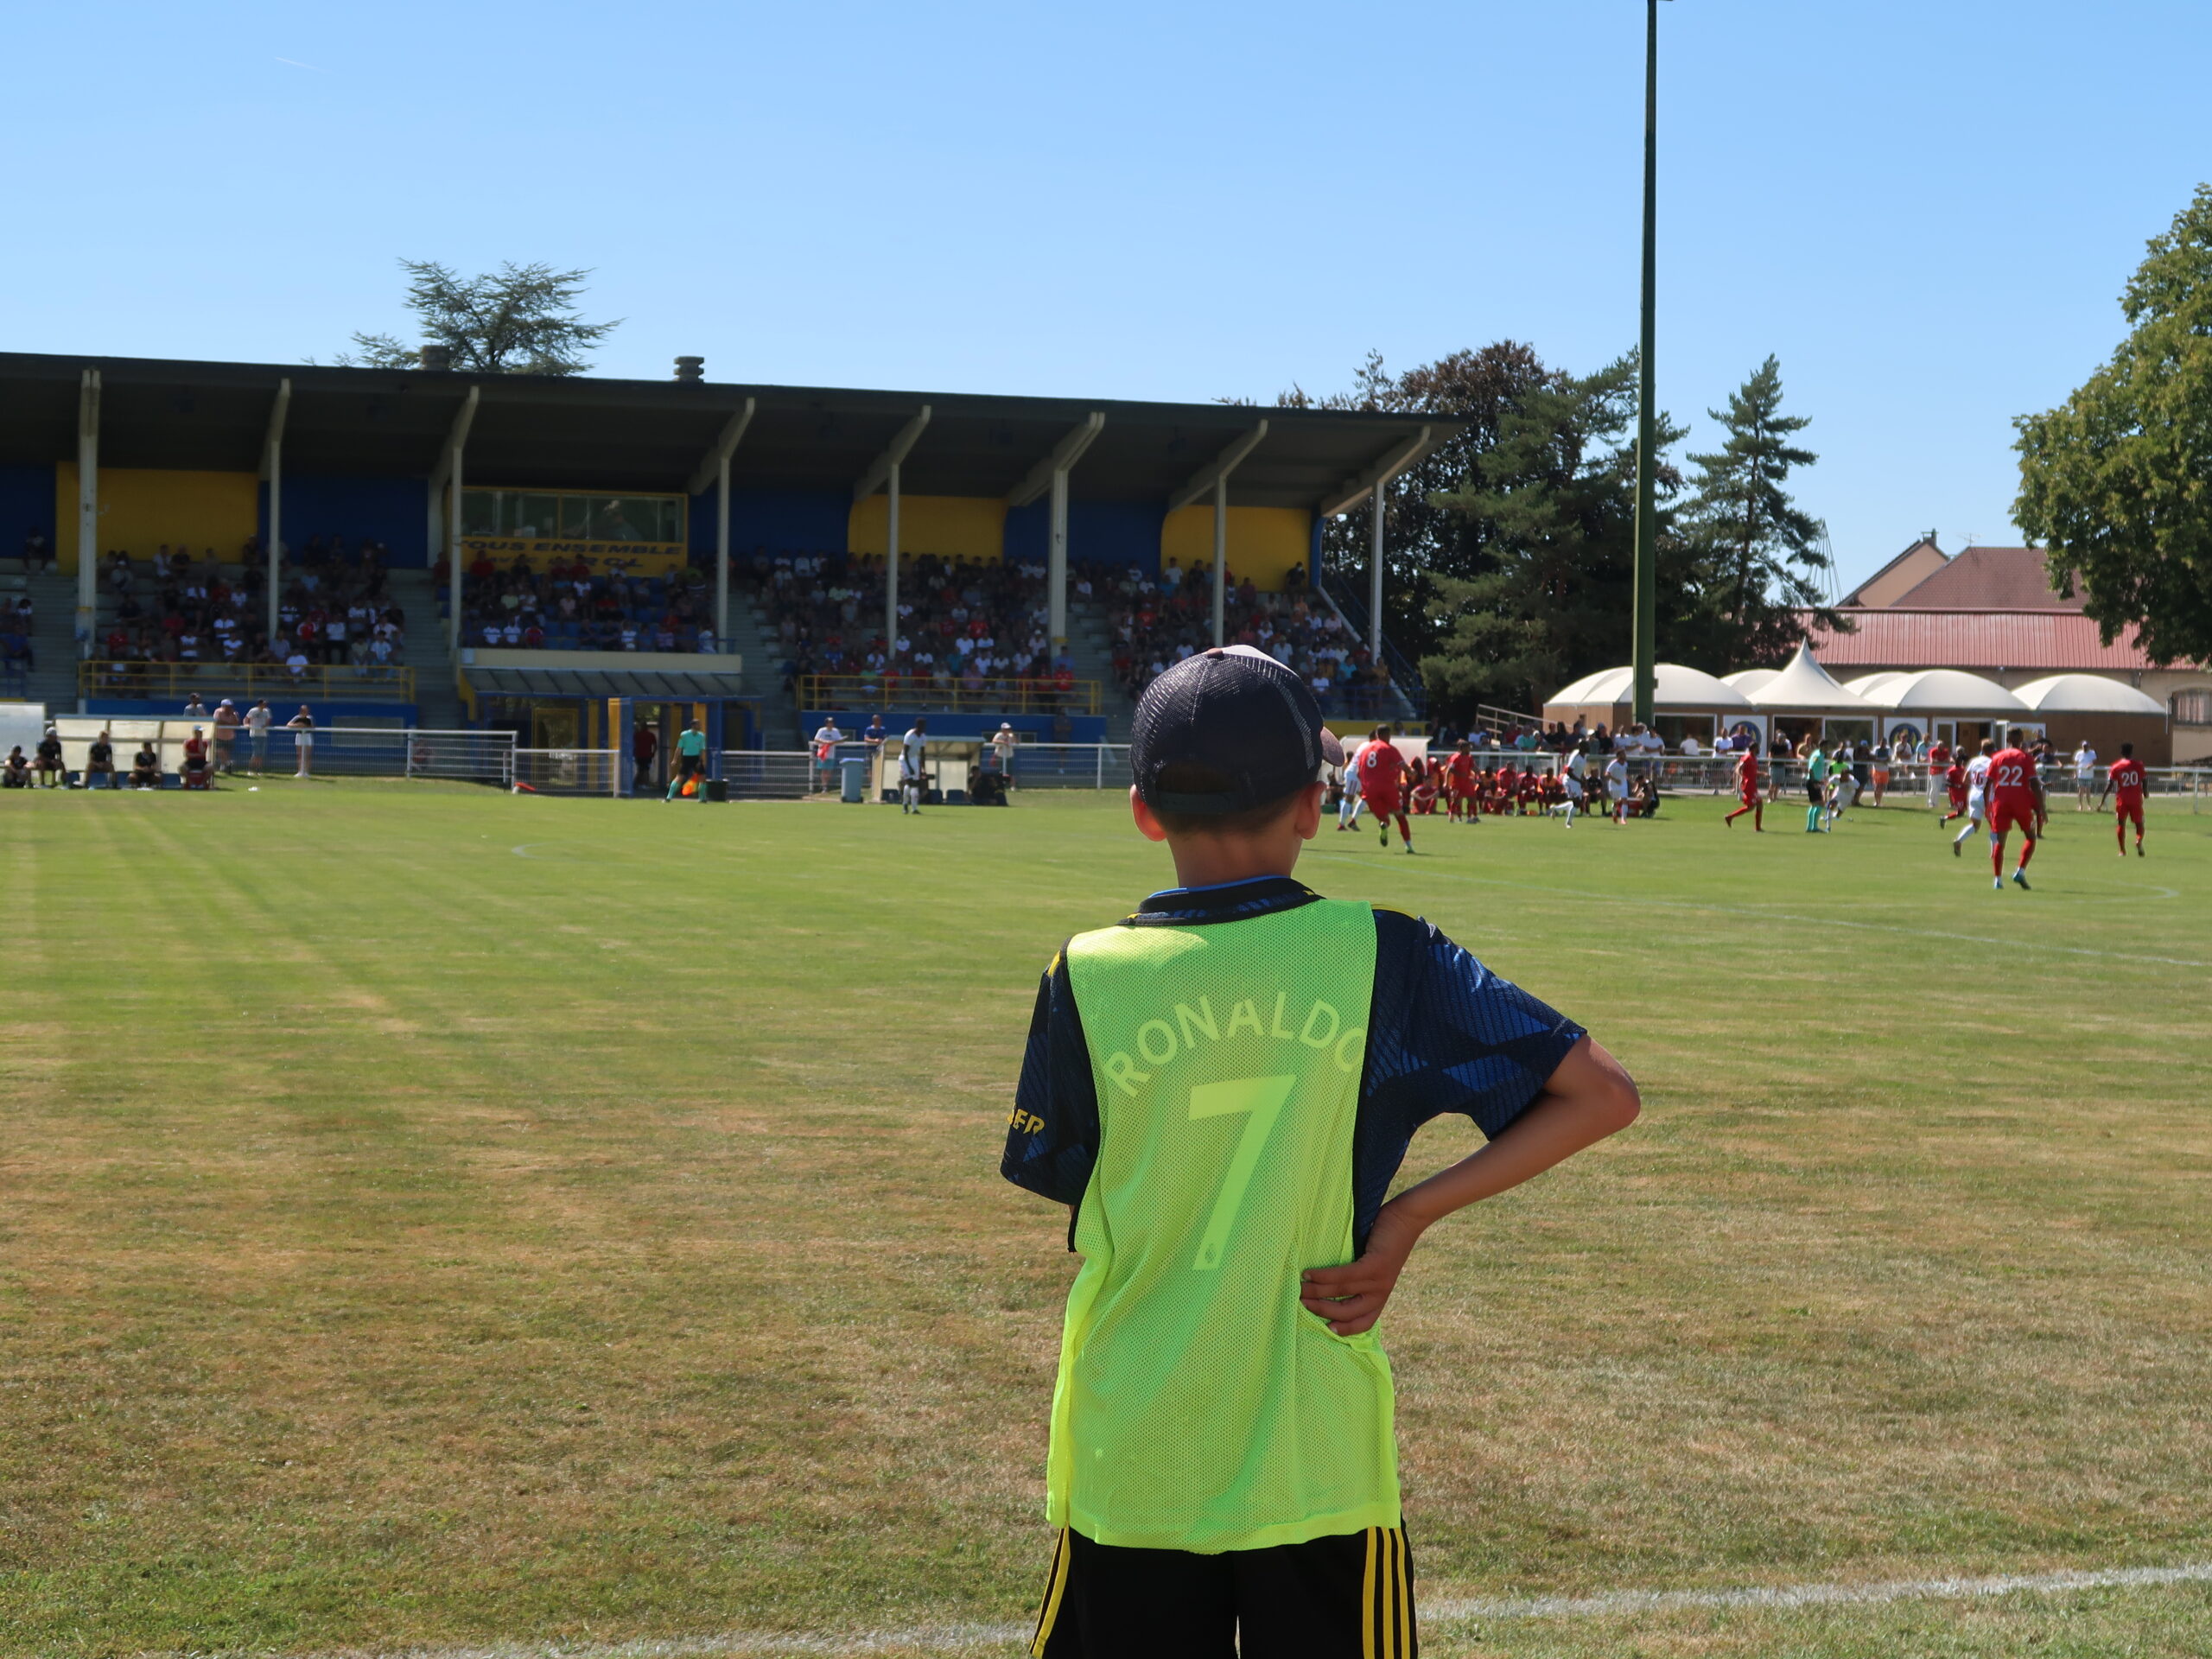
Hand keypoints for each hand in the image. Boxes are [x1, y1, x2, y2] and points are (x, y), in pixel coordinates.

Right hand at [1299, 1202, 1429, 1335]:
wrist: (1408, 1219)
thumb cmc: (1386, 1240)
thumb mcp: (1375, 1267)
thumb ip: (1359, 1280)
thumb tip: (1327, 1286)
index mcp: (1380, 1296)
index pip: (1364, 1322)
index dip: (1345, 1329)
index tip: (1326, 1328)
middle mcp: (1380, 1293)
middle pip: (1347, 1312)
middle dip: (1321, 1310)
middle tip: (1300, 1304)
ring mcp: (1378, 1281)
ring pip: (1341, 1292)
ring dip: (1316, 1292)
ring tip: (1298, 1287)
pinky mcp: (1375, 1266)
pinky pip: (1344, 1276)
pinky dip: (1323, 1276)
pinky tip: (1309, 1274)